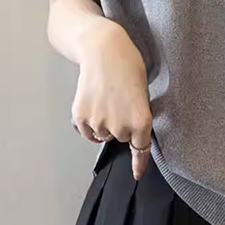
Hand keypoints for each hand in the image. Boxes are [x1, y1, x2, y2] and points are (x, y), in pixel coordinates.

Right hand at [71, 19, 152, 180]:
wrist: (102, 49)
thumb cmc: (127, 65)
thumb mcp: (143, 92)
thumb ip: (139, 116)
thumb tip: (133, 135)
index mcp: (142, 120)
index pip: (140, 148)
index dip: (139, 162)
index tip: (137, 175)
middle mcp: (121, 127)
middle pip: (121, 138)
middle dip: (121, 124)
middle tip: (119, 100)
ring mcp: (99, 123)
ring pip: (103, 135)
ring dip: (104, 123)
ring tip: (104, 98)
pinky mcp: (81, 117)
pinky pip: (87, 131)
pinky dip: (89, 123)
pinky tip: (92, 104)